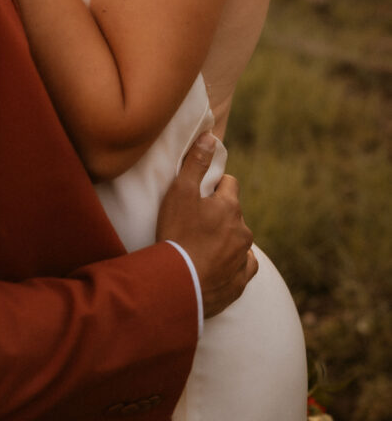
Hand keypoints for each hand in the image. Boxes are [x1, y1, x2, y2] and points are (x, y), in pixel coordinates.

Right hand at [156, 133, 256, 317]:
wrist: (177, 284)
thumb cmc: (177, 234)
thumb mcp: (180, 192)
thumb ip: (196, 162)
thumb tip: (211, 137)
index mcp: (230, 207)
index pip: (230, 184)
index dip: (214, 186)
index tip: (199, 194)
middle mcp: (243, 232)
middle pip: (234, 213)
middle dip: (220, 213)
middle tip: (195, 221)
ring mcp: (242, 259)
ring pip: (239, 240)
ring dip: (226, 239)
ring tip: (202, 245)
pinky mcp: (239, 283)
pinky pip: (243, 267)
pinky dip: (234, 264)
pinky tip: (219, 265)